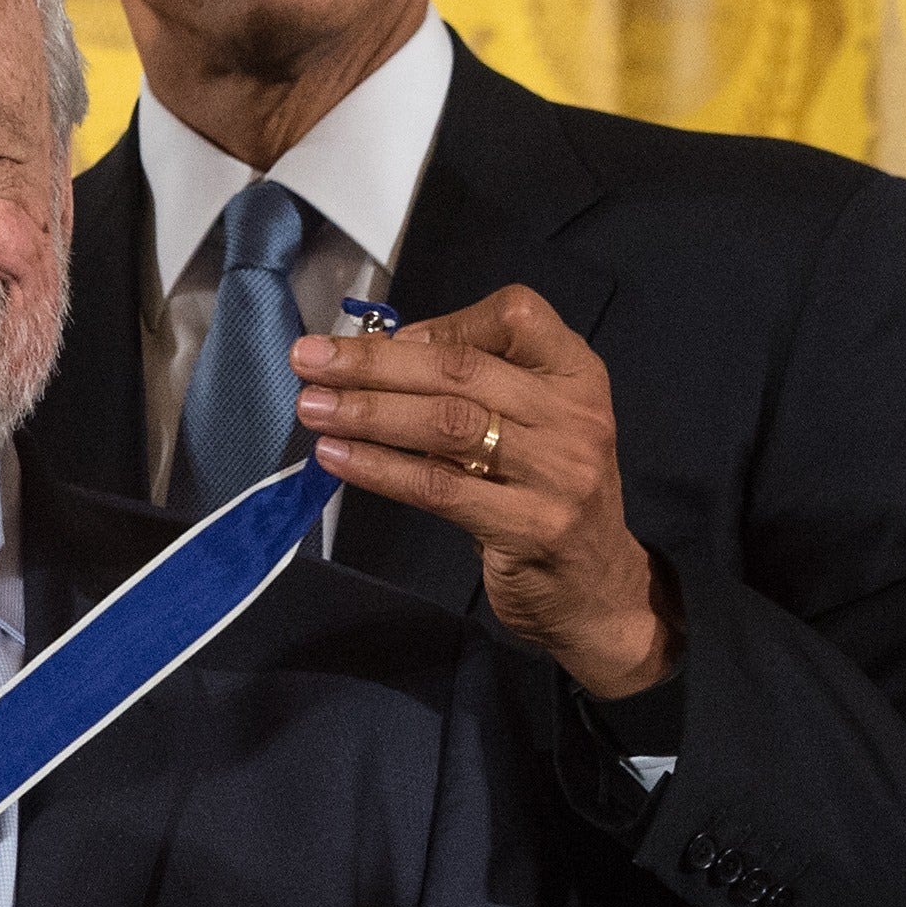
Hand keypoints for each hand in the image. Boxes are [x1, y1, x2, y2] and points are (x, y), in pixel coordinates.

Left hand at [293, 285, 679, 697]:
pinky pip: (439, 488)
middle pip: (461, 370)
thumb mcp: (530, 425)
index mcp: (576, 375)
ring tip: (312, 407)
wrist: (597, 591)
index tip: (381, 336)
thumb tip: (378, 355)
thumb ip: (474, 387)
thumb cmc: (544, 494)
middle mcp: (575, 416)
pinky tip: (337, 457)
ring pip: (447, 425)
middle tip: (308, 360)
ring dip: (368, 411)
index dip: (440, 320)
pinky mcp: (530, 527)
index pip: (515, 316)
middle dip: (374, 363)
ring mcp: (559, 473)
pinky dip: (379, 468)